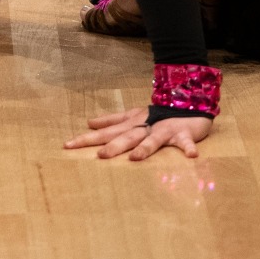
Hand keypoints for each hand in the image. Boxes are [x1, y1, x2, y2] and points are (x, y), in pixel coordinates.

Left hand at [65, 106, 213, 161]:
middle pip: (126, 136)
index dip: (87, 138)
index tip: (67, 145)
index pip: (105, 132)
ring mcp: (163, 129)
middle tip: (100, 156)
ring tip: (135, 158)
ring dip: (145, 148)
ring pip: (152, 139)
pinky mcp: (183, 133)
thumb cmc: (156, 114)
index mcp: (131, 123)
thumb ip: (111, 120)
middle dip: (113, 146)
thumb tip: (89, 123)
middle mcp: (144, 126)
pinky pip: (186, 142)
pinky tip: (191, 156)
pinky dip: (188, 147)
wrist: (185, 100)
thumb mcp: (131, 116)